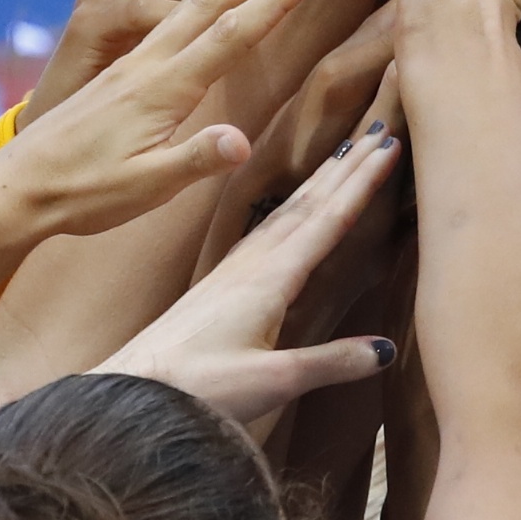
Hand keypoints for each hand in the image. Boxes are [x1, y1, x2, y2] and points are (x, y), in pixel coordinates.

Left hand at [0, 0, 323, 235]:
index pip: (232, 35)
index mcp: (163, 87)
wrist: (20, 186)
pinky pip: (171, 18)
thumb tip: (242, 142)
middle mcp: (151, 63)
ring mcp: (136, 64)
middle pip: (215, 1)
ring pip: (193, 4)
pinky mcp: (125, 72)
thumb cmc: (84, 193)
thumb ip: (193, 159)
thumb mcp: (144, 187)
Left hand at [108, 121, 409, 422]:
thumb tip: (385, 350)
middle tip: (380, 129)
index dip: (361, 183)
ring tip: (347, 152)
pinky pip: (267, 227)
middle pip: (309, 203)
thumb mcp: (271, 381)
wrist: (131, 391)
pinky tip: (292, 207)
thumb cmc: (197, 388)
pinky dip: (292, 205)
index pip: (327, 219)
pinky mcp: (220, 281)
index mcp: (270, 279)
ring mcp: (234, 269)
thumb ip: (330, 363)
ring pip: (287, 210)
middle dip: (348, 166)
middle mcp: (253, 263)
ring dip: (321, 179)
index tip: (389, 147)